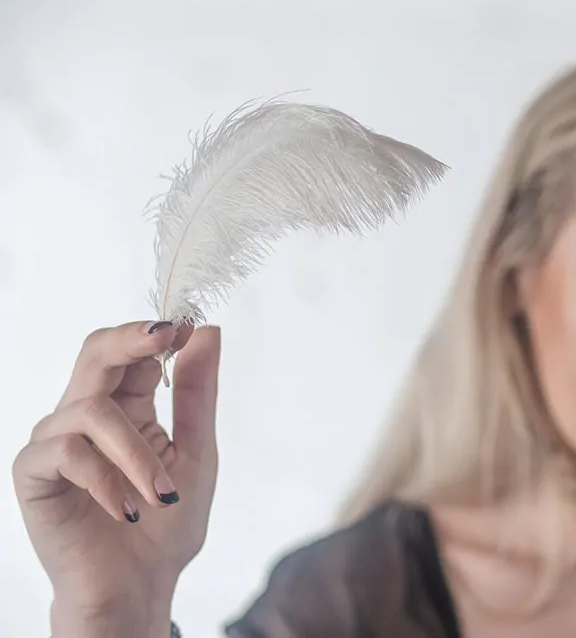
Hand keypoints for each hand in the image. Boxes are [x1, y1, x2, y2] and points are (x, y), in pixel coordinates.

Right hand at [12, 321, 220, 635]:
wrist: (139, 586)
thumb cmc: (167, 522)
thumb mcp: (196, 451)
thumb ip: (197, 393)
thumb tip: (206, 330)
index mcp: (128, 405)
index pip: (131, 350)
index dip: (157, 332)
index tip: (186, 325)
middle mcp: (87, 415)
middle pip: (96, 353)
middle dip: (131, 340)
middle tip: (167, 337)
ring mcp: (56, 442)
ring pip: (92, 410)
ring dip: (136, 455)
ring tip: (162, 495)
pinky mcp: (33, 474)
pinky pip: (66, 452)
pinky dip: (106, 480)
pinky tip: (130, 509)